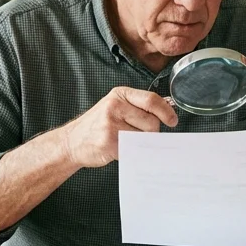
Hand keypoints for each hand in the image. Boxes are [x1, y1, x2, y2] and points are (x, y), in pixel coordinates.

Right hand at [59, 87, 177, 167]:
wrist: (72, 141)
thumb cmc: (97, 125)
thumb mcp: (115, 106)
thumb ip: (138, 107)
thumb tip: (166, 113)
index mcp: (119, 94)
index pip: (151, 100)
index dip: (166, 111)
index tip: (173, 120)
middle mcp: (114, 106)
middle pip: (151, 121)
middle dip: (152, 131)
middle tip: (141, 134)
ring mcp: (111, 125)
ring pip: (144, 136)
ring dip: (142, 142)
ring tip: (128, 140)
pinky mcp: (109, 143)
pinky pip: (134, 149)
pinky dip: (134, 152)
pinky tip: (123, 148)